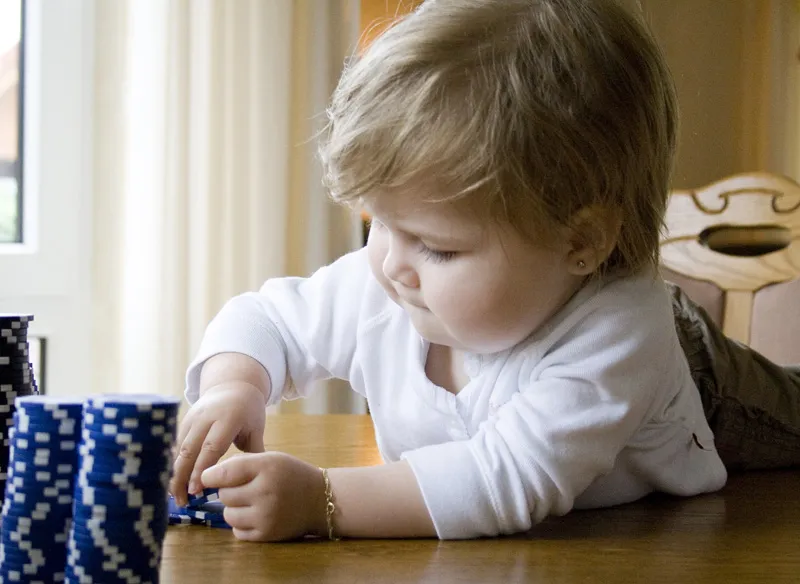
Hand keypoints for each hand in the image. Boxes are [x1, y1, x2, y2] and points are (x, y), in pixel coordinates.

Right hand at [170, 382, 265, 506]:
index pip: (211, 447)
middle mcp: (206, 417)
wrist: (233, 385)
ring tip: (174, 496)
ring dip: (174, 473)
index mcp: (228, 418)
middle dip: (182, 477)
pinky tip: (172, 481)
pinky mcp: (183, 421)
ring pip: (178, 449)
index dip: (201, 470)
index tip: (195, 491)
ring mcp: (192, 418)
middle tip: (182, 501)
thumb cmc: (249, 410)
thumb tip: (255, 481)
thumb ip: (254, 453)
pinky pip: (175, 444)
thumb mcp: (256, 428)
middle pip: (189, 450)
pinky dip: (172, 463)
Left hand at [201, 452, 326, 541]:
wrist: (320, 499)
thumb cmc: (290, 474)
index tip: (207, 477)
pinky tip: (255, 515)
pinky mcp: (267, 534)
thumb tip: (207, 477)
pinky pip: (237, 531)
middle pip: (224, 494)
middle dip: (229, 491)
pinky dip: (241, 524)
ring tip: (249, 502)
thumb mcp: (271, 459)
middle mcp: (266, 492)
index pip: (225, 472)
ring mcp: (266, 515)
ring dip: (233, 509)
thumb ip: (241, 463)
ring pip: (228, 514)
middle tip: (243, 488)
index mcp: (267, 467)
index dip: (210, 475)